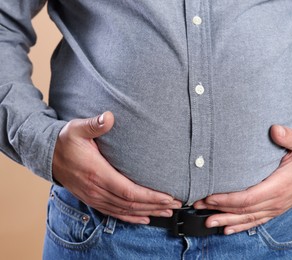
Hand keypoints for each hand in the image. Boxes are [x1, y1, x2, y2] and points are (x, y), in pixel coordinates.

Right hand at [52, 111, 181, 223]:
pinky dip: (131, 218)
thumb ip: (94, 124)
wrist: (47, 155)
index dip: (151, 196)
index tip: (169, 196)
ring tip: (167, 212)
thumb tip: (108, 117)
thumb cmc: (66, 141)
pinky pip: (114, 214)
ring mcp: (94, 197)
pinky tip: (144, 218)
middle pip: (132, 204)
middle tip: (177, 204)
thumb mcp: (77, 129)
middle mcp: (97, 190)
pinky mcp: (93, 199)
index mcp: (97, 174)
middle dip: (156, 205)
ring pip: (125, 211)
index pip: (129, 191)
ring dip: (148, 212)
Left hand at [193, 125, 291, 234]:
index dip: (227, 199)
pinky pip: (255, 221)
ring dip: (226, 220)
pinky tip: (227, 229)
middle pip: (243, 210)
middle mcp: (276, 200)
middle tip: (198, 206)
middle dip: (220, 209)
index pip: (249, 197)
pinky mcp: (274, 209)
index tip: (210, 196)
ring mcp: (275, 207)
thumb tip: (275, 130)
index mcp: (280, 185)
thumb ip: (289, 136)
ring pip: (247, 218)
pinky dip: (240, 226)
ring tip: (207, 222)